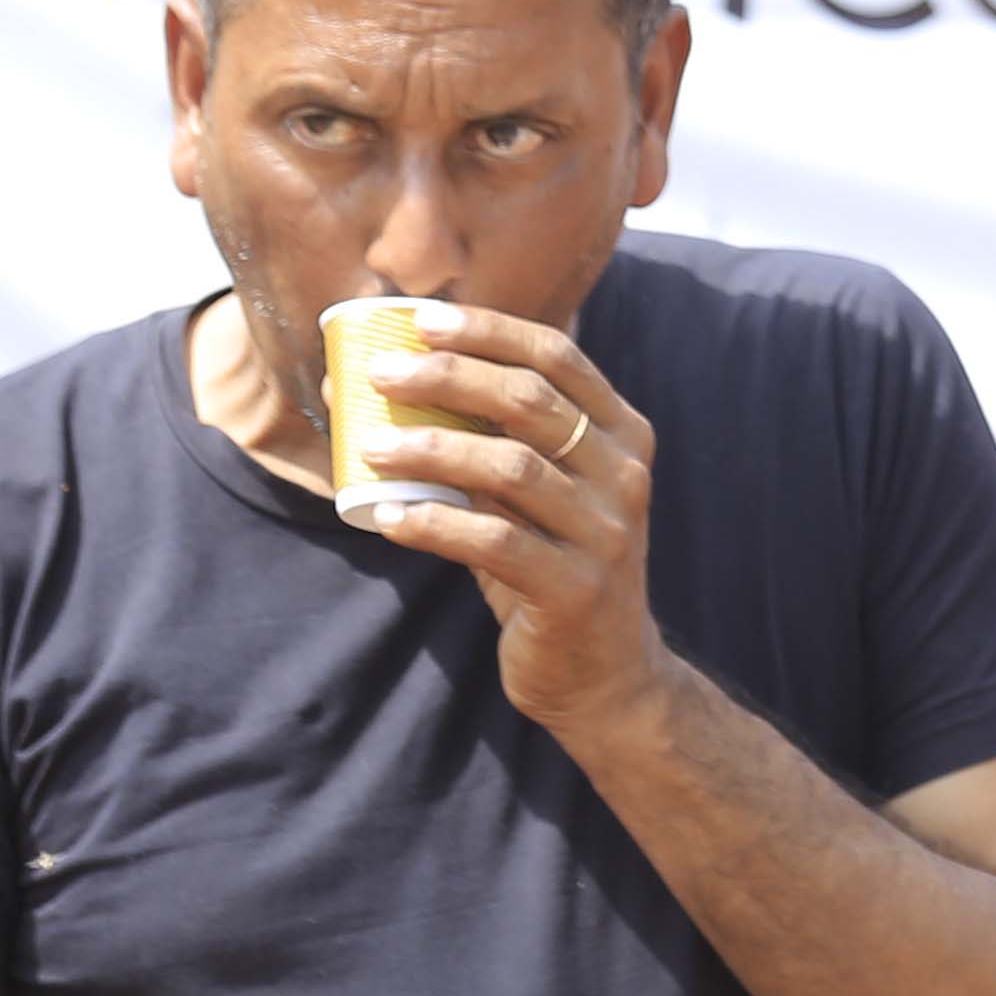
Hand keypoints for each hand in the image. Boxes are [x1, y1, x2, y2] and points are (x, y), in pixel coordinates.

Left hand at [353, 304, 672, 738]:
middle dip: (450, 377)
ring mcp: (607, 531)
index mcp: (622, 434)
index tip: (422, 321)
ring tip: (371, 445)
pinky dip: (435, 524)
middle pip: (532, 401)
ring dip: (432, 449)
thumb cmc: (555, 567)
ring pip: (511, 468)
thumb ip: (498, 444)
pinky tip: (388, 518)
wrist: (606, 674)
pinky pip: (495, 542)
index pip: (559, 357)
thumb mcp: (541, 497)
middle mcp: (624, 473)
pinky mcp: (575, 588)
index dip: (490, 331)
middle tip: (382, 373)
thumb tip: (398, 384)